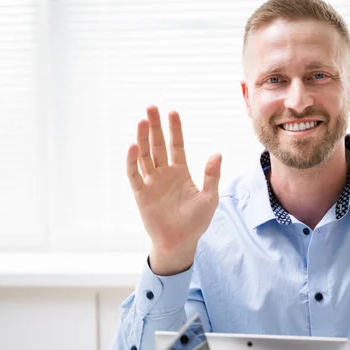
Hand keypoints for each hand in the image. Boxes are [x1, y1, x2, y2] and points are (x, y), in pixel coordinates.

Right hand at [126, 106, 221, 274]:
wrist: (181, 243)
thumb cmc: (196, 222)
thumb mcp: (209, 197)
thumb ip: (211, 175)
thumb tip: (217, 153)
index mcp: (180, 173)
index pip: (176, 145)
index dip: (174, 129)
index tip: (172, 112)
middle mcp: (164, 174)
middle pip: (157, 145)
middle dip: (154, 127)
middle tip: (151, 107)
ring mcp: (151, 183)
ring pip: (145, 156)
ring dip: (142, 139)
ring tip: (143, 120)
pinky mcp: (141, 194)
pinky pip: (134, 175)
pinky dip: (132, 161)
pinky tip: (133, 146)